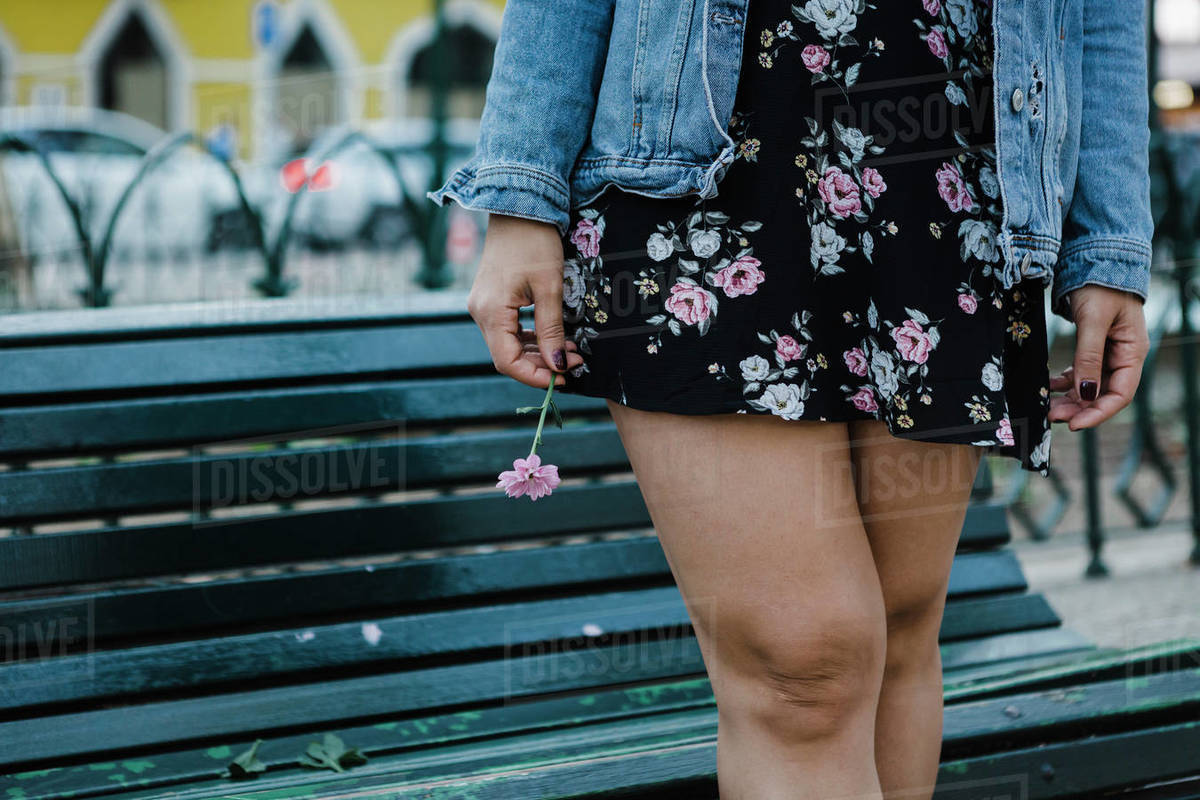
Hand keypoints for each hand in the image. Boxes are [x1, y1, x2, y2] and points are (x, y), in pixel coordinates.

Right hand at [466, 213, 583, 388]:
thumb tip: (557, 366)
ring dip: (538, 352)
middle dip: (541, 364)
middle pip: (507, 355)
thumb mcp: (550, 288)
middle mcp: (479, 312)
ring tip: (570, 351)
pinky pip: (508, 329)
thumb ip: (551, 330)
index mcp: (490, 311)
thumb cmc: (535, 242)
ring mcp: (483, 305)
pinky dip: (530, 338)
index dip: (534, 376)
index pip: (507, 361)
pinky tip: (554, 338)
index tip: (563, 378)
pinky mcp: (491, 299)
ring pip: (508, 344)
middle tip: (574, 363)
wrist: (520, 206)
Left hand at [1047, 285, 1148, 430]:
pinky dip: (1064, 382)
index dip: (1098, 413)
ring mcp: (1107, 352)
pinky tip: (1048, 386)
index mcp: (1132, 352)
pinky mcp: (1092, 346)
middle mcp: (1122, 356)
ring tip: (1047, 407)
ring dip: (1069, 399)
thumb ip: (1089, 355)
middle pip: (1103, 393)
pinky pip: (1079, 372)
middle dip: (1079, 409)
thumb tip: (1085, 392)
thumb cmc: (1100, 286)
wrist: (1094, 258)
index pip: (1120, 394)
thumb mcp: (1094, 321)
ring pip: (1089, 385)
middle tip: (1051, 416)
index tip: (1074, 425)